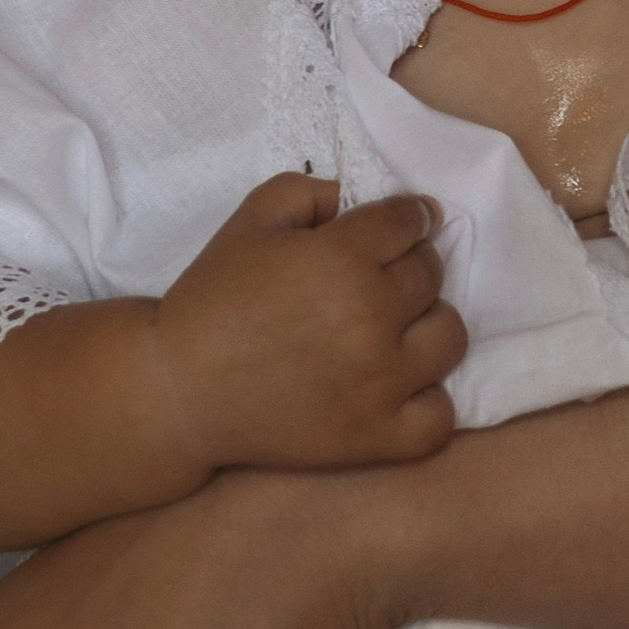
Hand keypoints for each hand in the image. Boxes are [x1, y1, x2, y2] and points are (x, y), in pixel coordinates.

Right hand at [154, 174, 465, 473]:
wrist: (179, 391)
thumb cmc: (213, 299)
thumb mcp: (252, 218)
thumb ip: (311, 191)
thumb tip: (359, 199)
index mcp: (343, 259)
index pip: (411, 222)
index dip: (409, 217)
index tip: (406, 223)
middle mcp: (371, 319)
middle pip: (430, 274)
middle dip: (408, 264)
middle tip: (376, 277)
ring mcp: (381, 384)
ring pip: (449, 336)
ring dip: (427, 323)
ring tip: (393, 328)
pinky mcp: (377, 437)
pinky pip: (440, 416)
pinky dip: (428, 398)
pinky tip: (399, 385)